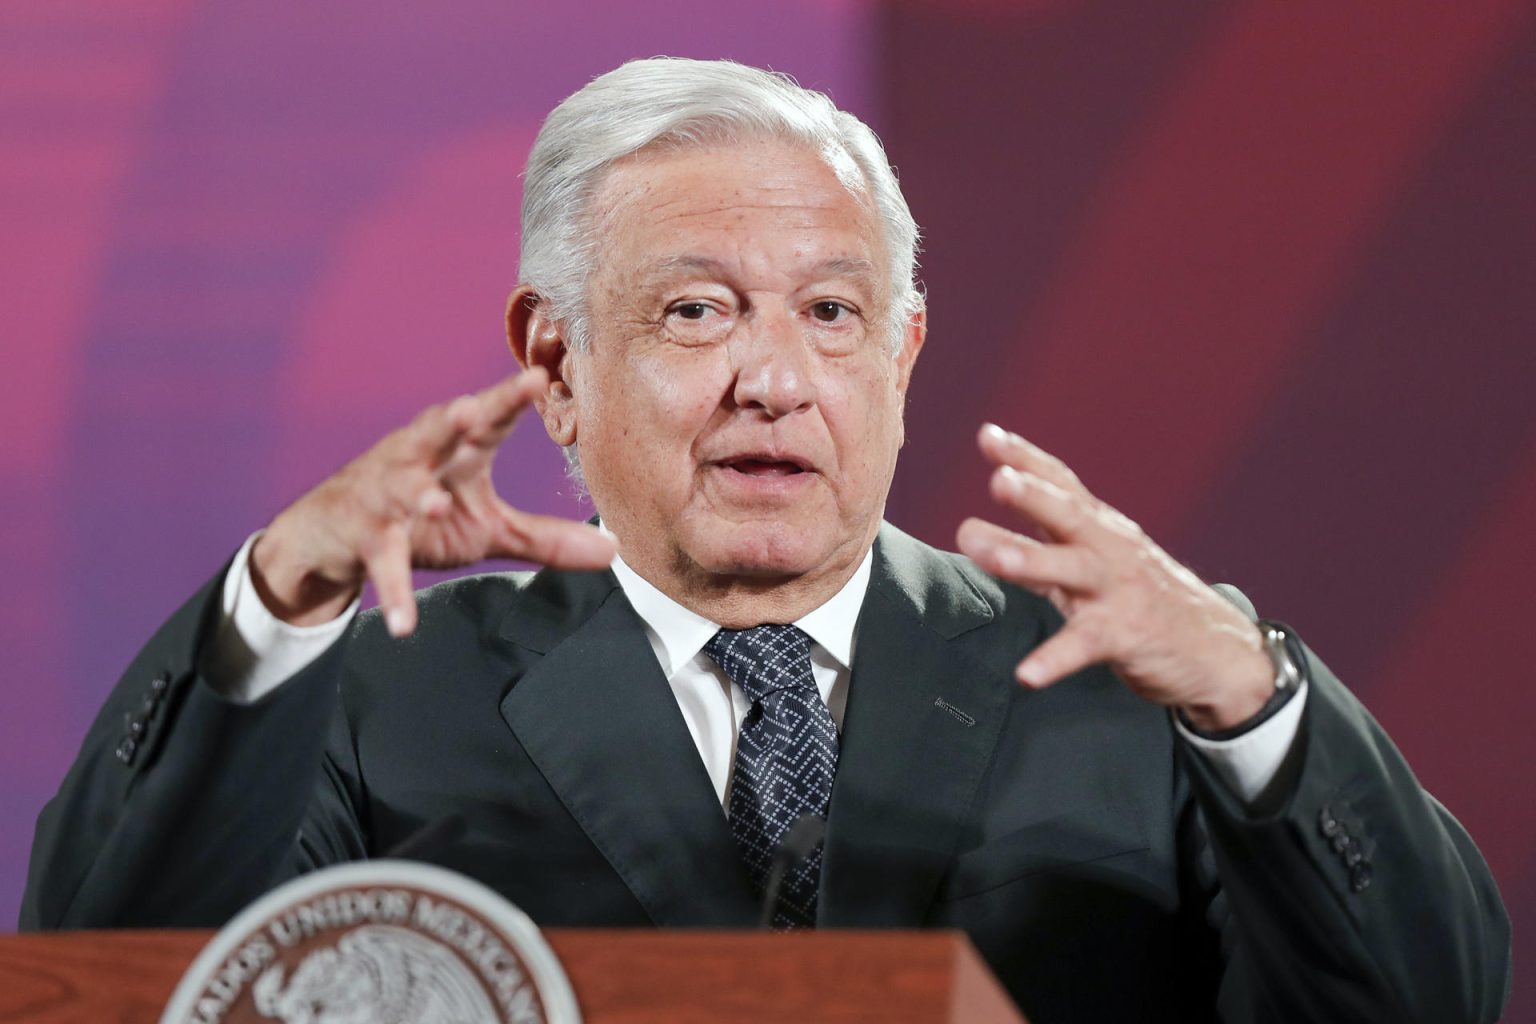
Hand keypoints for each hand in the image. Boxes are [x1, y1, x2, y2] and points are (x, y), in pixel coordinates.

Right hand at [250, 369, 615, 636]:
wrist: (329, 537)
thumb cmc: (418, 517)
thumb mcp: (486, 528)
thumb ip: (545, 537)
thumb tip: (613, 550)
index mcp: (454, 450)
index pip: (487, 418)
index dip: (510, 397)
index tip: (538, 376)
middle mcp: (416, 459)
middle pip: (435, 432)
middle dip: (452, 419)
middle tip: (469, 409)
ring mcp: (385, 496)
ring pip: (400, 489)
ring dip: (416, 495)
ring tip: (435, 504)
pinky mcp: (363, 536)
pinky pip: (382, 563)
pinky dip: (393, 591)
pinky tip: (403, 624)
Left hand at [956, 424, 1273, 730]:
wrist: (1217, 652)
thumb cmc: (1141, 600)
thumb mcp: (1092, 563)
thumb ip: (1039, 544)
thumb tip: (975, 529)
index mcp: (1099, 529)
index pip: (1061, 485)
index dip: (1025, 458)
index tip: (988, 435)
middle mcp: (1109, 550)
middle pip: (1070, 515)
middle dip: (1034, 496)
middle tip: (998, 480)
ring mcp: (1119, 591)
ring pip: (1073, 570)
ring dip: (1033, 561)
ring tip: (993, 557)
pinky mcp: (1126, 635)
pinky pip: (1084, 645)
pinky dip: (1055, 660)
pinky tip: (1027, 674)